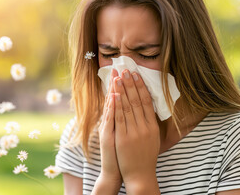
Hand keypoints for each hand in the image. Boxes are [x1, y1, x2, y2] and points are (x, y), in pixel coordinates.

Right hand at [97, 68, 121, 187]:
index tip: (122, 72)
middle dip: (116, 83)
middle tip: (118, 68)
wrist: (116, 171)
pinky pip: (111, 118)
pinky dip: (112, 106)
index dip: (119, 85)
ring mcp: (108, 128)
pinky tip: (113, 96)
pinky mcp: (107, 135)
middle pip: (113, 99)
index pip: (117, 99)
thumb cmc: (122, 153)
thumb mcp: (123, 134)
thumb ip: (125, 121)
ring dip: (114, 90)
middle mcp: (110, 122)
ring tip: (116, 76)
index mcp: (115, 121)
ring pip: (111, 105)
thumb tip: (131, 108)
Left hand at [113, 69, 159, 192]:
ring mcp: (134, 132)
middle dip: (130, 84)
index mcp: (152, 126)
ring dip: (123, 90)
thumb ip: (150, 124)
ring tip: (118, 77)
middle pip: (138, 101)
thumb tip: (148, 109)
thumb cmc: (146, 157)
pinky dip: (118, 106)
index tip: (136, 74)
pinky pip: (121, 118)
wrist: (141, 175)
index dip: (141, 87)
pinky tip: (115, 95)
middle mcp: (145, 127)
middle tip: (126, 70)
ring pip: (128, 107)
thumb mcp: (153, 138)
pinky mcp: (124, 138)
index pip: (147, 101)